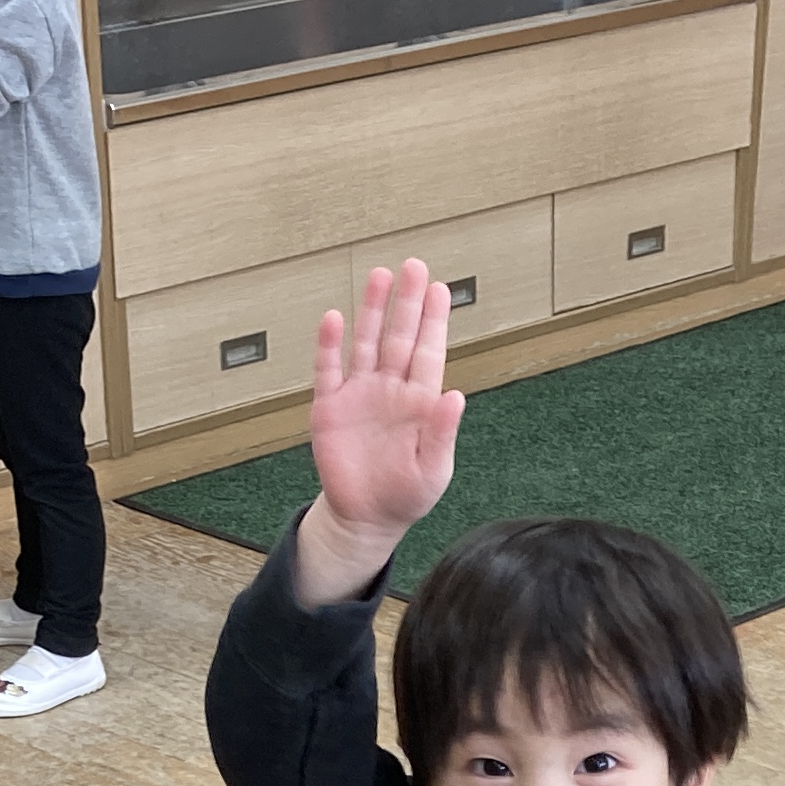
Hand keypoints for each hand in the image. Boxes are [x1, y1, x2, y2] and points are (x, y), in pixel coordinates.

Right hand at [297, 261, 463, 600]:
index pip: (428, 353)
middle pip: (398, 337)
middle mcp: (389, 390)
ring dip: (372, 311)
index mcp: (419, 402)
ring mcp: (359, 395)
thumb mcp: (433, 471)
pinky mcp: (329, 408)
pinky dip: (329, 346)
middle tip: (414, 266)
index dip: (434, 322)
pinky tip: (334, 318)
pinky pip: (328, 370)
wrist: (365, 518)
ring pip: (366, 344)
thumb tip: (456, 395)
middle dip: (407, 302)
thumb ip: (443, 433)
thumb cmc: (406, 495)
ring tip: (380, 276)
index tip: (440, 289)